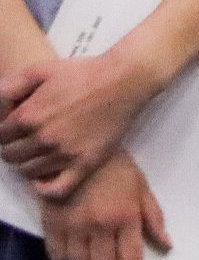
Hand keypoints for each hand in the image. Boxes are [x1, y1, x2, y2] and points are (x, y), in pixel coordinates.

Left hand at [0, 53, 158, 200]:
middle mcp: (42, 138)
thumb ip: (11, 86)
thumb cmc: (84, 72)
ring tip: (39, 152)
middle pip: (11, 156)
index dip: (5, 133)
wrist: (125, 79)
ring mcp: (63, 154)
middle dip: (14, 148)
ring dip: (28, 163)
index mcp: (28, 116)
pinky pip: (55, 190)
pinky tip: (45, 176)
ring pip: (28, 172)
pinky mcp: (84, 164)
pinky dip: (43, 188)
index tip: (16, 129)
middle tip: (26, 140)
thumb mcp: (42, 69)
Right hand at [40, 150, 170, 259]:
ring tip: (90, 257)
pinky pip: (56, 258)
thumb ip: (154, 219)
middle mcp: (101, 226)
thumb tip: (167, 246)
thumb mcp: (141, 188)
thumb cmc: (116, 168)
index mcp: (127, 217)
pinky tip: (72, 248)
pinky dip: (64, 259)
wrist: (78, 151)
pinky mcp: (52, 224)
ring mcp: (74, 227)